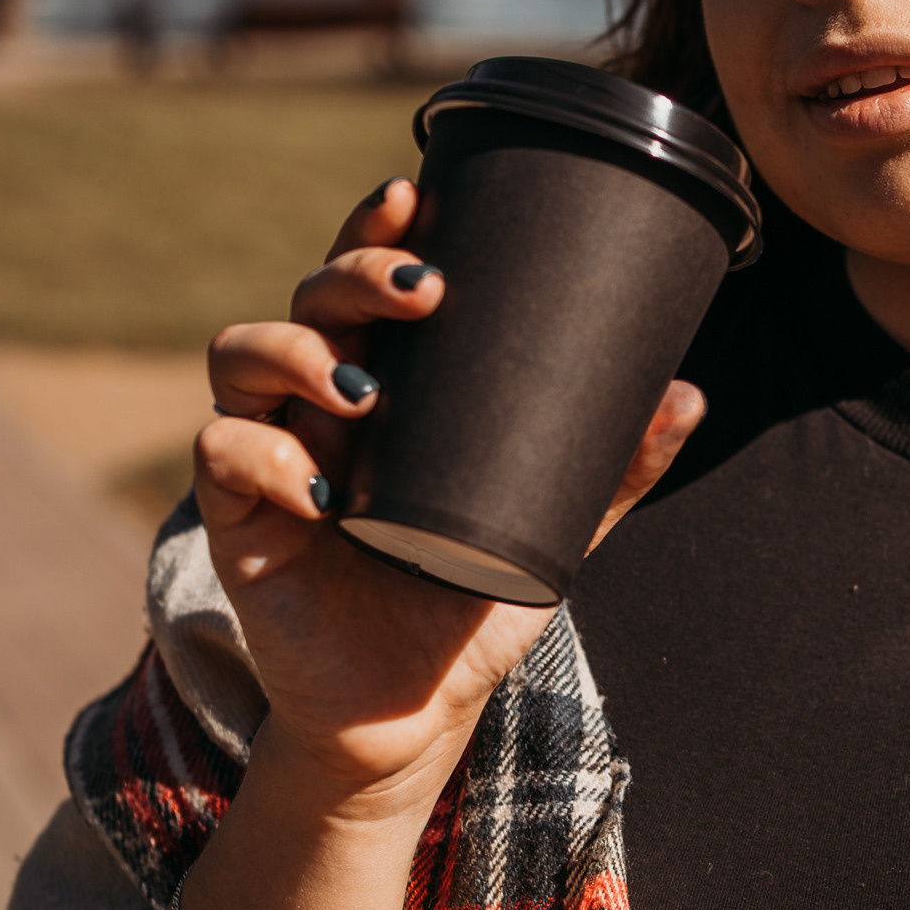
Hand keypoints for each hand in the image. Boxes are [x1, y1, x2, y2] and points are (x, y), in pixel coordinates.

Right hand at [199, 174, 702, 802]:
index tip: (416, 198)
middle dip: (351, 275)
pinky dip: (262, 454)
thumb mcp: (550, 530)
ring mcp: (271, 453)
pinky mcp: (237, 519)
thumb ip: (610, 470)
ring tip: (363, 393)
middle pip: (306, 297)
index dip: (376, 229)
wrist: (410, 711)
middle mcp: (318, 404)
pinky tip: (318, 485)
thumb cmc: (465, 603)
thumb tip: (688, 392)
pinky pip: (221, 453)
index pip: (365, 281)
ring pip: (240, 353)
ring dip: (296, 351)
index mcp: (385, 384)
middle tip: (420, 294)